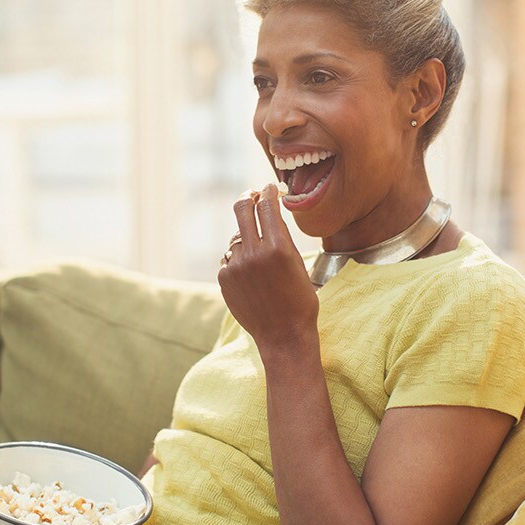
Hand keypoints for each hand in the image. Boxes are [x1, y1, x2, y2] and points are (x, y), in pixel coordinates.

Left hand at [217, 185, 318, 361]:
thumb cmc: (300, 301)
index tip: (269, 188)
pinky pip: (230, 258)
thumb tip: (270, 211)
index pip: (267, 205)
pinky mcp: (225, 278)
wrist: (283, 336)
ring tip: (261, 260)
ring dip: (247, 239)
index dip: (268, 192)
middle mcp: (254, 253)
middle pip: (242, 208)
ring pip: (236, 237)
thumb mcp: (299, 264)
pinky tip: (252, 278)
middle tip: (253, 197)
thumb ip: (281, 237)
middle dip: (248, 198)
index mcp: (278, 247)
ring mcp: (236, 265)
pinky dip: (239, 261)